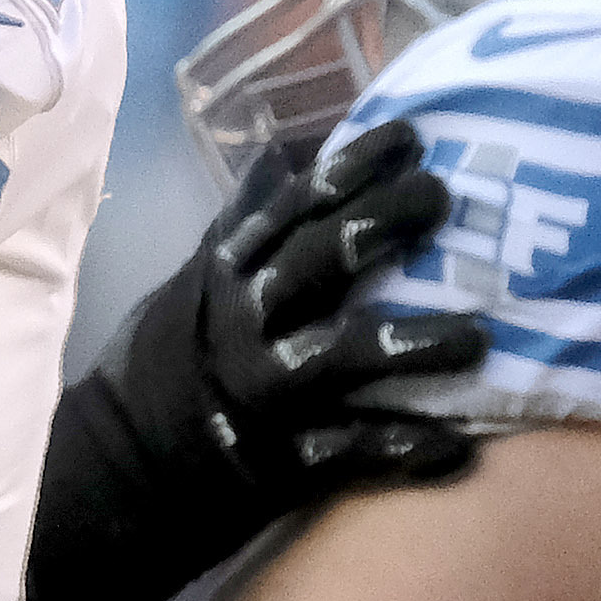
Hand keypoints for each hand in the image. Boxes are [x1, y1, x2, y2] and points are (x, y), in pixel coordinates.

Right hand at [141, 119, 485, 500]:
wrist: (124, 464)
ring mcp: (266, 392)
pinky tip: (456, 446)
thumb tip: (276, 156)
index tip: (410, 136)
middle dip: (380, 223)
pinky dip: (403, 449)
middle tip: (442, 197)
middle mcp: (246, 325)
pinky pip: (351, 451)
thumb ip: (243, 228)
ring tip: (476, 338)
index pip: (293, 209)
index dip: (351, 169)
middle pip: (318, 261)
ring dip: (410, 345)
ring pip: (340, 357)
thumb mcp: (194, 286)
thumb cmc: (173, 363)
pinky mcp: (283, 458)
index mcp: (229, 278)